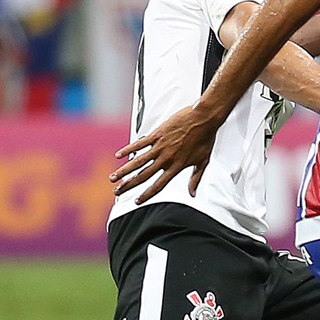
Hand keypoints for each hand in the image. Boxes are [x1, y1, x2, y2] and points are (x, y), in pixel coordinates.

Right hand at [109, 104, 223, 203]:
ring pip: (138, 161)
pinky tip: (118, 155)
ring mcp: (160, 146)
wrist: (204, 118)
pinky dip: (128, 149)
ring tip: (113, 177)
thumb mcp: (203, 161)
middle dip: (129, 185)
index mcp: (177, 166)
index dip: (147, 194)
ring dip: (124, 170)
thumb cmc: (205, 138)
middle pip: (143, 176)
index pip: (158, 185)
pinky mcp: (157, 134)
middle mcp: (166, 158)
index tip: (137, 201)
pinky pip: (140, 143)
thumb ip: (195, 178)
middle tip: (117, 191)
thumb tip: (193, 193)